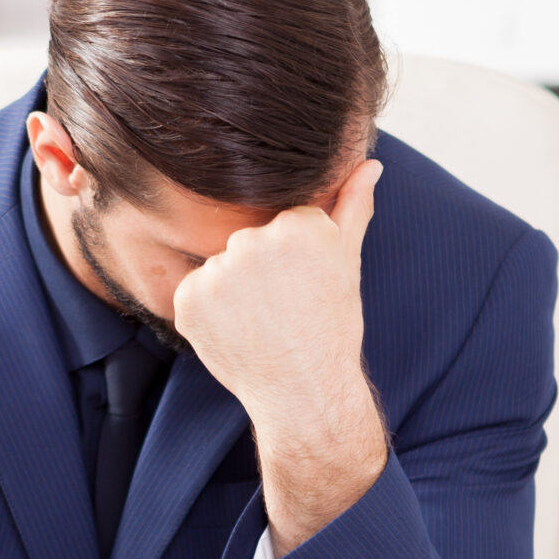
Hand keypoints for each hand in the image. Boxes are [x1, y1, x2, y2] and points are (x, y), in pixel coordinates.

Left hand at [170, 160, 386, 552]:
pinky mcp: (188, 300)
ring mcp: (218, 272)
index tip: (304, 286)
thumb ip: (352, 207)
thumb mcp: (347, 264)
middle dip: (261, 270)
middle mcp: (255, 241)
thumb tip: (370, 164)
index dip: (293, 256)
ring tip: (261, 321)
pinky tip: (236, 331)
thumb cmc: (332, 328)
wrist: (306, 393)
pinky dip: (207, 310)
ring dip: (232, 289)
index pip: (283, 219)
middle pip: (248, 239)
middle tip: (283, 308)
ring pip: (220, 265)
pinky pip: (194, 290)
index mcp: (299, 225)